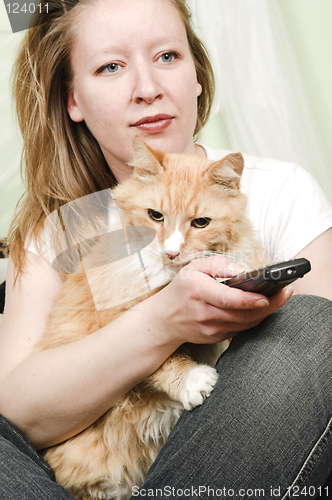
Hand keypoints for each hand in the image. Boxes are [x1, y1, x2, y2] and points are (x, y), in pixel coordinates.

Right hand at [149, 255, 293, 344]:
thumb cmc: (181, 290)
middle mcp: (205, 313)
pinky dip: (254, 319)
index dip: (250, 300)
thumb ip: (218, 264)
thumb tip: (242, 271)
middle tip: (287, 292)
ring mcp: (211, 329)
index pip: (229, 300)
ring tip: (280, 297)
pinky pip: (241, 329)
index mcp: (199, 292)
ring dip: (265, 313)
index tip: (267, 296)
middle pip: (244, 314)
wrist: (164, 321)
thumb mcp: (193, 268)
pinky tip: (263, 308)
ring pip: (246, 324)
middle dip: (269, 305)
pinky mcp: (217, 337)